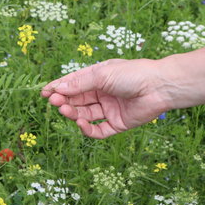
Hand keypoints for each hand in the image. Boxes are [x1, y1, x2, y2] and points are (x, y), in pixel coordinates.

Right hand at [41, 58, 173, 138]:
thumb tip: (57, 88)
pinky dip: (88, 130)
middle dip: (64, 101)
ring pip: (85, 115)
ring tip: (66, 110)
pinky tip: (80, 124)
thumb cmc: (133, 74)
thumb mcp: (102, 75)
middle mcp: (103, 94)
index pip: (74, 84)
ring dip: (73, 113)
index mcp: (99, 78)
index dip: (58, 88)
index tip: (44, 92)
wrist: (160, 87)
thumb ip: (79, 84)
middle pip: (77, 100)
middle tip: (54, 101)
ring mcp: (110, 109)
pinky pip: (99, 131)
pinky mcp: (118, 124)